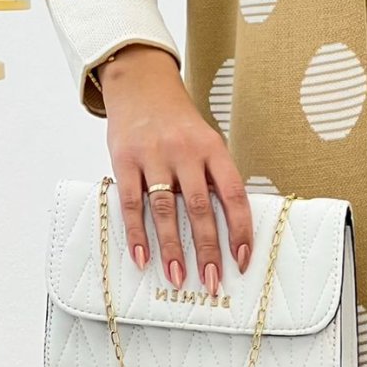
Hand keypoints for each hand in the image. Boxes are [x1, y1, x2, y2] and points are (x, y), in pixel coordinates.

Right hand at [102, 46, 252, 295]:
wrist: (142, 85)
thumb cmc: (179, 123)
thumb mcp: (206, 141)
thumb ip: (215, 177)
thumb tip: (231, 228)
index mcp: (213, 148)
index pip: (233, 194)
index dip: (240, 229)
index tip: (242, 260)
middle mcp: (185, 151)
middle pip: (199, 208)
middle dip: (207, 249)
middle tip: (211, 281)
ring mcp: (154, 155)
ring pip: (164, 209)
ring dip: (171, 248)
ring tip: (178, 277)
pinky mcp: (124, 160)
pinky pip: (130, 202)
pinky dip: (136, 233)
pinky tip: (142, 257)